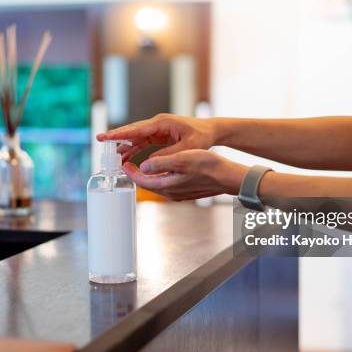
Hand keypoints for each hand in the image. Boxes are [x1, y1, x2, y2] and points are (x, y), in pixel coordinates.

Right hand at [97, 114, 216, 161]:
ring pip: (135, 137)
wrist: (211, 131)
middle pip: (132, 130)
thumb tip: (150, 162)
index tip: (105, 136)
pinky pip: (142, 142)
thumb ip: (168, 155)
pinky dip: (133, 148)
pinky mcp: (159, 135)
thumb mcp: (187, 148)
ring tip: (111, 155)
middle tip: (99, 139)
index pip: (137, 129)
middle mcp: (157, 124)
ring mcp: (157, 129)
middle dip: (116, 136)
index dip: (120, 134)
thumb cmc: (201, 137)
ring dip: (124, 145)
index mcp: (162, 123)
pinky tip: (125, 156)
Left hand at [123, 149, 247, 200]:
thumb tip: (143, 165)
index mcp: (167, 185)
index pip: (141, 181)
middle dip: (137, 174)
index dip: (130, 172)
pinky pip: (168, 184)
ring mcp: (179, 193)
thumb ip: (160, 162)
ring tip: (143, 164)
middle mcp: (171, 193)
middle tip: (129, 163)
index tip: (124, 164)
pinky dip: (161, 176)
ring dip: (148, 175)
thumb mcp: (181, 158)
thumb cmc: (208, 166)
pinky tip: (163, 168)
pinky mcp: (186, 191)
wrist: (228, 177)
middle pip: (148, 184)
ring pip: (158, 184)